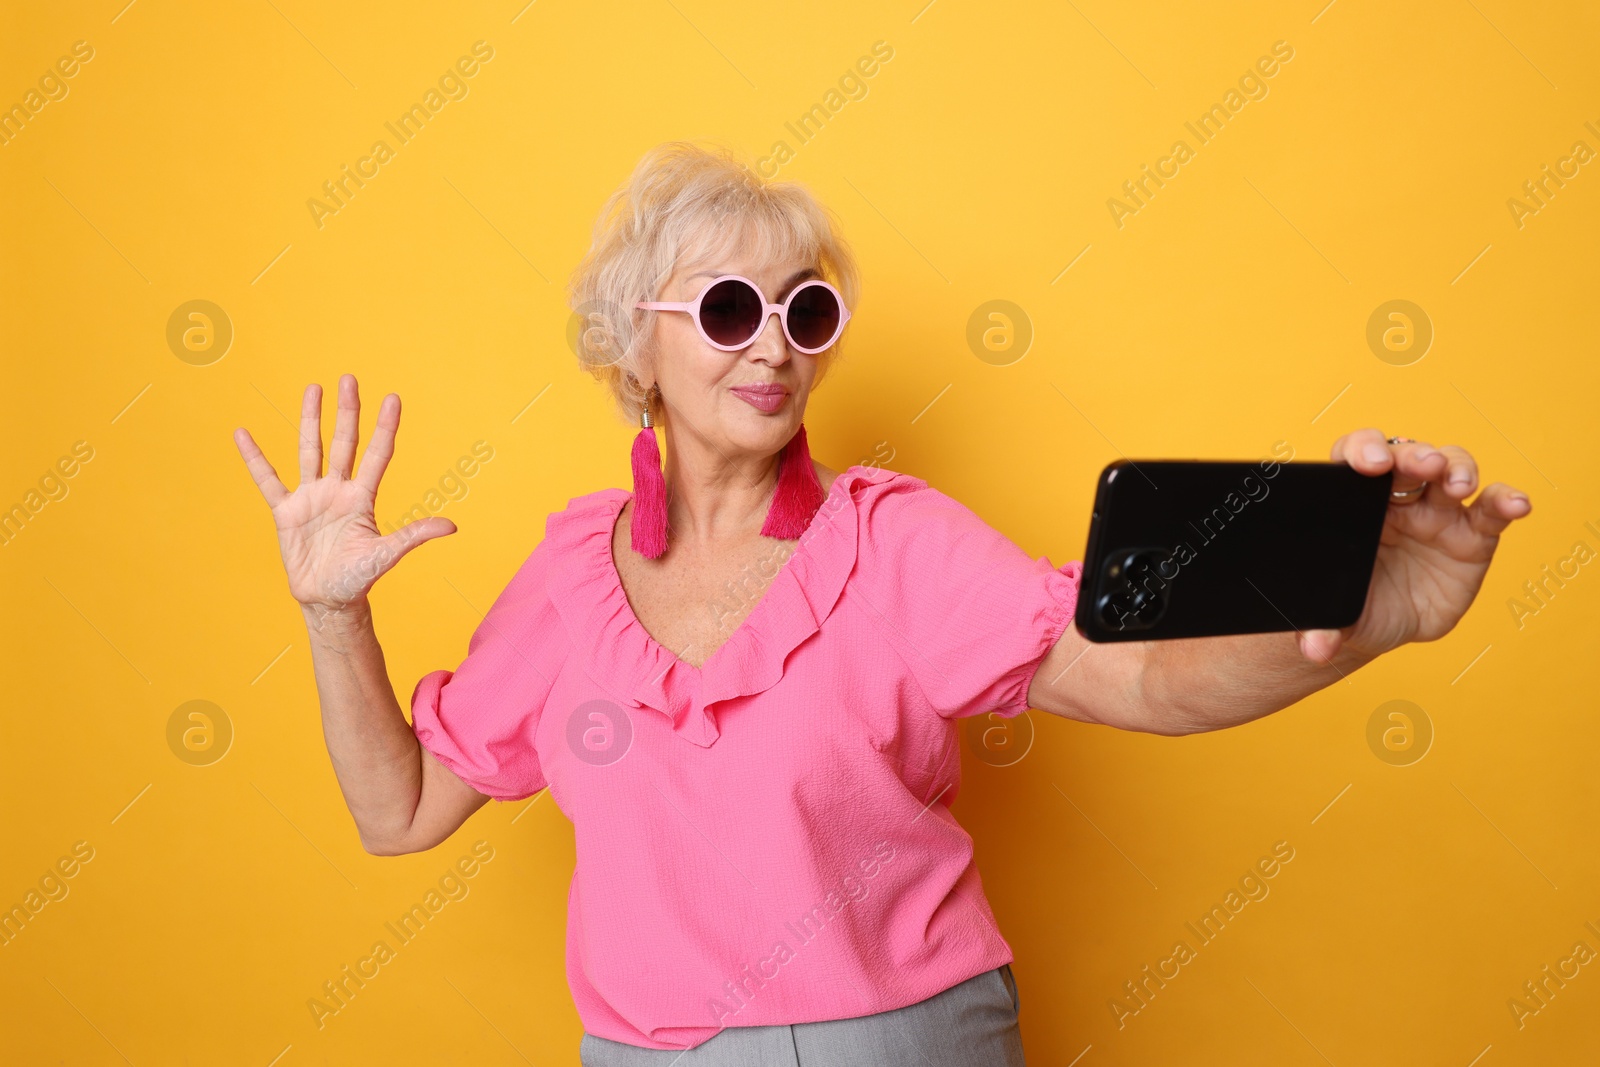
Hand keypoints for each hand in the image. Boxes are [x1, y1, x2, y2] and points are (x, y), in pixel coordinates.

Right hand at [234, 375, 455, 622]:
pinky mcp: (285, 511)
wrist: (328, 600)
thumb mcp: (387, 554)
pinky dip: (254, 458)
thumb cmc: (359, 578)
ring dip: (310, 420)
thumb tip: (452, 526)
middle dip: (347, 411)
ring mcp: (311, 497)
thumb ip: (414, 536)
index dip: (385, 427)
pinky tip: (243, 435)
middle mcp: (338, 490)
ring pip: (310, 450)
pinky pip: (267, 479)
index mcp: (363, 497)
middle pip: (344, 442)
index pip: (377, 454)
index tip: (393, 398)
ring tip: (313, 389)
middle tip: (349, 379)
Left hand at [1294, 428, 1531, 663]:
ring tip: (1458, 484)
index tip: (1368, 463)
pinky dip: (1505, 501)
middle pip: (1408, 457)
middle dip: (1415, 455)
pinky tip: (1516, 503)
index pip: (1356, 457)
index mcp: (1355, 500)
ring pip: (1451, 470)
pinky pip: (1492, 510)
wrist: (1381, 626)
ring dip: (1458, 468)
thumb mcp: (1335, 613)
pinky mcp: (1473, 535)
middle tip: (1423, 465)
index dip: (1363, 451)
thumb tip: (1316, 649)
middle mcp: (1398, 497)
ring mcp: (1437, 513)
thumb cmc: (1352, 603)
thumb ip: (1323, 624)